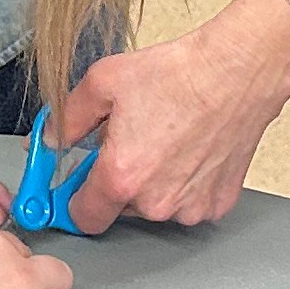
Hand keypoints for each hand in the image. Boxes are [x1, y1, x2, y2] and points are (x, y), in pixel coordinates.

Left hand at [40, 0, 289, 233]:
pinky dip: (187, 183)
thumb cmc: (178, 73)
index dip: (76, 200)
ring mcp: (191, 206)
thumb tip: (52, 138)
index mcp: (121, 177)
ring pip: (157, 206)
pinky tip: (192, 149)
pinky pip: (190, 202)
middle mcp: (156, 202)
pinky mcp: (219, 203)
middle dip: (120, 181)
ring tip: (168, 140)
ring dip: (155, 183)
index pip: (83, 218)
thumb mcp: (104, 82)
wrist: (238, 70)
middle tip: (132, 142)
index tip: (76, 188)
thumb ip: (67, 118)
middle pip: (121, 208)